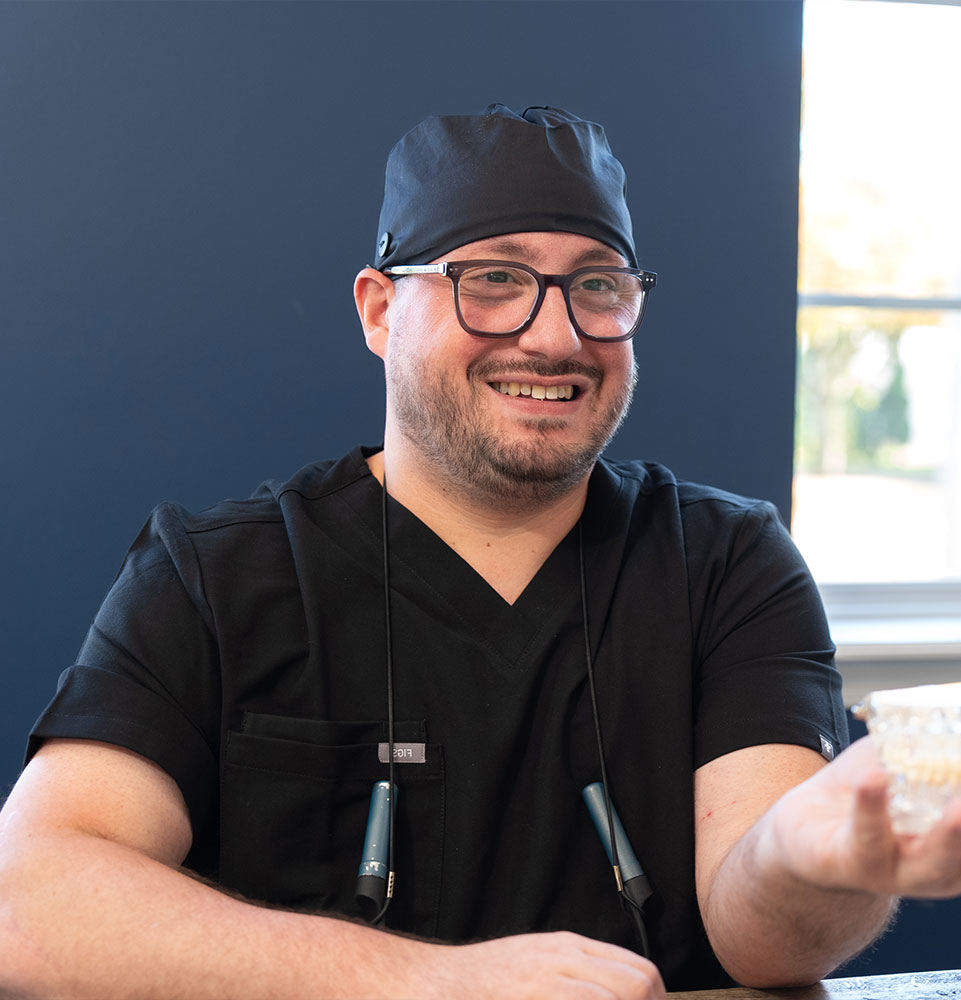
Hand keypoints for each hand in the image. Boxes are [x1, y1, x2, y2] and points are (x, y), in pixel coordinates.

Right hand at [420, 931, 664, 999]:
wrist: (437, 986)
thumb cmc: (487, 982)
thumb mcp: (537, 960)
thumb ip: (579, 971)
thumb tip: (627, 991)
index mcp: (568, 949)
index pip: (640, 972)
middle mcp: (562, 963)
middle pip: (637, 988)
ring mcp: (546, 986)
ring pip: (616, 999)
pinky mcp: (532, 999)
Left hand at [769, 736, 960, 897]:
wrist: (804, 826)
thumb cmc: (863, 794)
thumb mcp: (901, 760)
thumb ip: (931, 743)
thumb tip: (953, 709)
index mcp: (959, 848)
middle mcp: (939, 869)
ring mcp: (898, 874)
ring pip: (931, 864)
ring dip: (949, 835)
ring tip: (958, 808)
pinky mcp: (853, 864)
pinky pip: (867, 839)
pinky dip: (872, 808)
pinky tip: (874, 781)